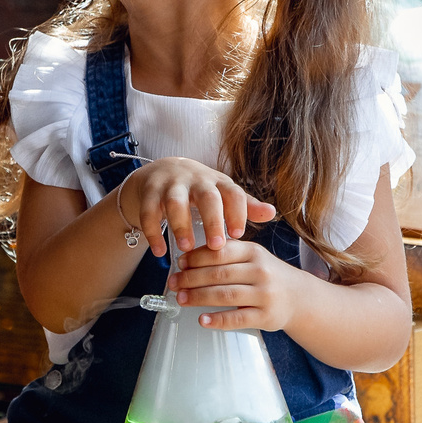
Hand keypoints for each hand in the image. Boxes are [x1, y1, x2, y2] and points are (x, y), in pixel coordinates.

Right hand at [116, 158, 275, 258]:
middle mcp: (195, 180)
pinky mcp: (150, 191)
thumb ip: (246, 206)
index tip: (238, 234)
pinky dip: (152, 232)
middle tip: (216, 246)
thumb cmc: (200, 189)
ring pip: (175, 202)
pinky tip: (159, 251)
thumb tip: (273, 212)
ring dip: (180, 225)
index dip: (238, 212)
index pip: (233, 193)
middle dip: (212, 220)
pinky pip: (149, 211)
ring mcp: (171, 185)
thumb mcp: (223, 194)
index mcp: (217, 183)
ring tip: (186, 248)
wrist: (163, 171)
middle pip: (206, 197)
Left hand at [171, 236, 304, 332]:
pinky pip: (238, 318)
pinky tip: (202, 320)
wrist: (300, 297)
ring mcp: (264, 295)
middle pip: (219, 274)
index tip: (180, 263)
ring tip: (181, 299)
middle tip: (173, 283)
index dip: (196, 257)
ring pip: (225, 295)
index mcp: (253, 252)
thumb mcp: (253, 257)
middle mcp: (260, 271)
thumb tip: (188, 260)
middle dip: (191, 278)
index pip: (219, 252)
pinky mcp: (266, 317)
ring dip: (198, 297)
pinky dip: (218, 320)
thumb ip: (227, 255)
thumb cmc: (268, 276)